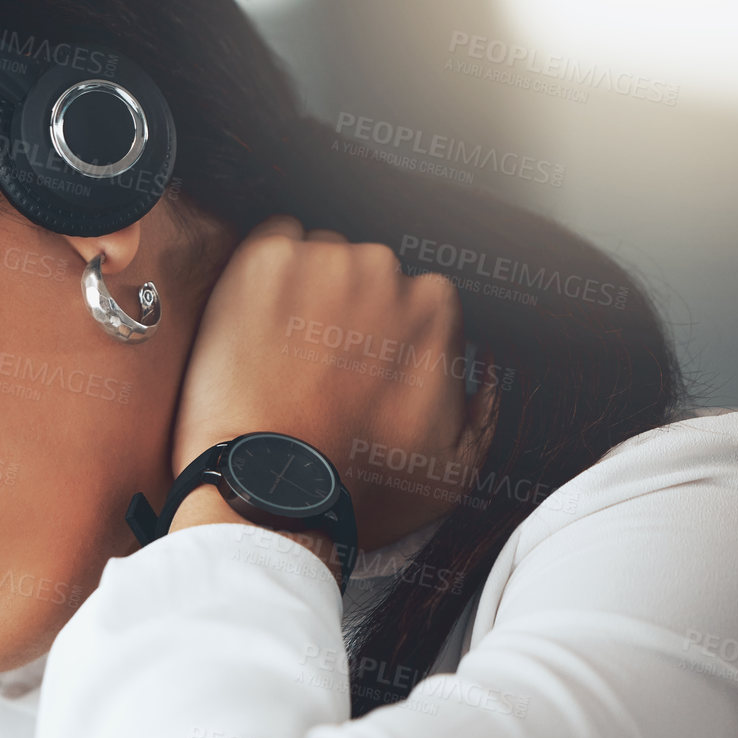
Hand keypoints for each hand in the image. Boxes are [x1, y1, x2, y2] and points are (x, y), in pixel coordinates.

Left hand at [171, 217, 497, 552]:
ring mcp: (320, 261)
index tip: (355, 366)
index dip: (380, 335)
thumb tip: (482, 370)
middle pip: (361, 272)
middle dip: (341, 309)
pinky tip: (253, 324)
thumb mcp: (454, 469)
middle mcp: (384, 271)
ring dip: (300, 291)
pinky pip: (268, 243)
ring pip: (314, 257)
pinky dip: (260, 275)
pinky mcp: (264, 263)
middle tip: (312, 364)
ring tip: (277, 352)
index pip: (410, 298)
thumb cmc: (357, 490)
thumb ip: (483, 409)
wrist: (273, 493)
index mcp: (435, 307)